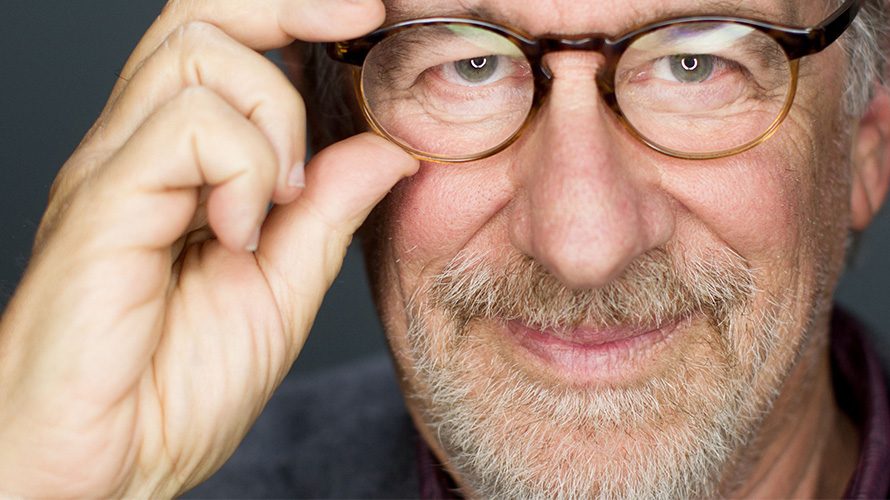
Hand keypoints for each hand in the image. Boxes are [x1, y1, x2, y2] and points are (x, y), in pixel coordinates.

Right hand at [0, 0, 417, 495]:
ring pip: (196, 58)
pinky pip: (182, 131)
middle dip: (287, 13)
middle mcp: (137, 150)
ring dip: (271, 118)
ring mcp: (114, 172)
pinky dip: (240, 171)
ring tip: (278, 201)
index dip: (293, 11)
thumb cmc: (179, 382)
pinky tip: (238, 234)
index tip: (364, 18)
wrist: (109, 463)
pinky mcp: (99, 208)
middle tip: (351, 41)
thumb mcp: (285, 284)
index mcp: (180, 165)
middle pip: (200, 18)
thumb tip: (387, 145)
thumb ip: (329, 209)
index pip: (223, 39)